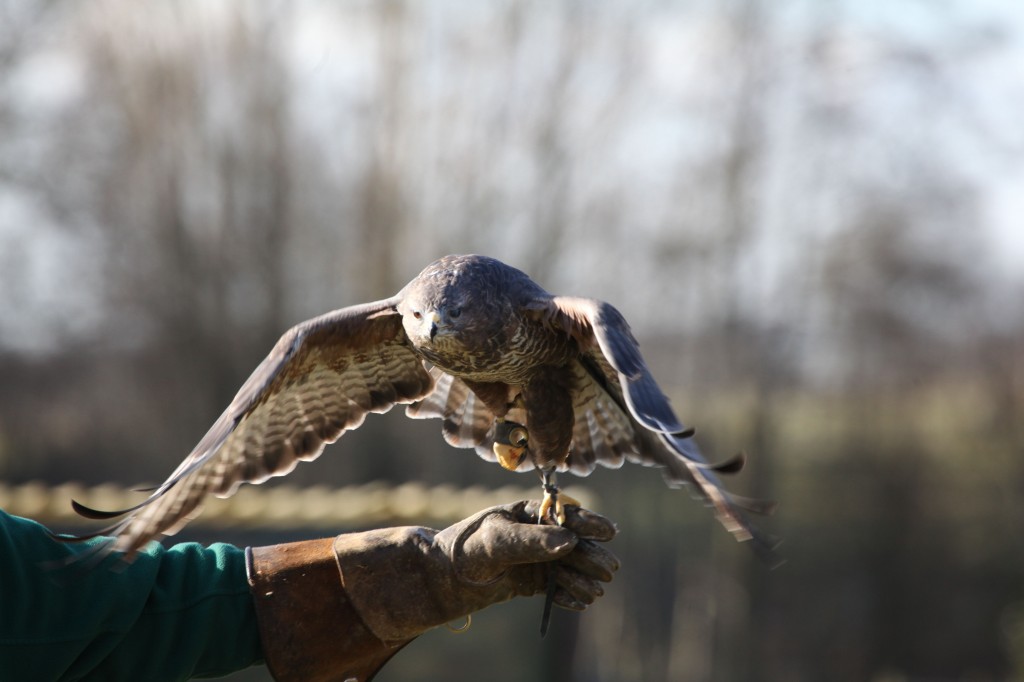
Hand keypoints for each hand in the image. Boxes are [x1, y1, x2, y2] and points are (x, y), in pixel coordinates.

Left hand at [334, 500, 619, 641]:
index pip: (564, 515)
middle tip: (609, 570)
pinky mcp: (528, 581)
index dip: (589, 522)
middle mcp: (535, 534)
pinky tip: (579, 604)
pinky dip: (567, 595)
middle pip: (571, 544)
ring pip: (566, 567)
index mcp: (528, 513)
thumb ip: (533, 541)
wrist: (441, 578)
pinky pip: (554, 588)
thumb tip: (570, 540)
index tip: (610, 531)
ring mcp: (533, 558)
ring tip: (595, 592)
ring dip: (582, 578)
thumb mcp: (498, 541)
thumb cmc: (466, 549)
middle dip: (591, 556)